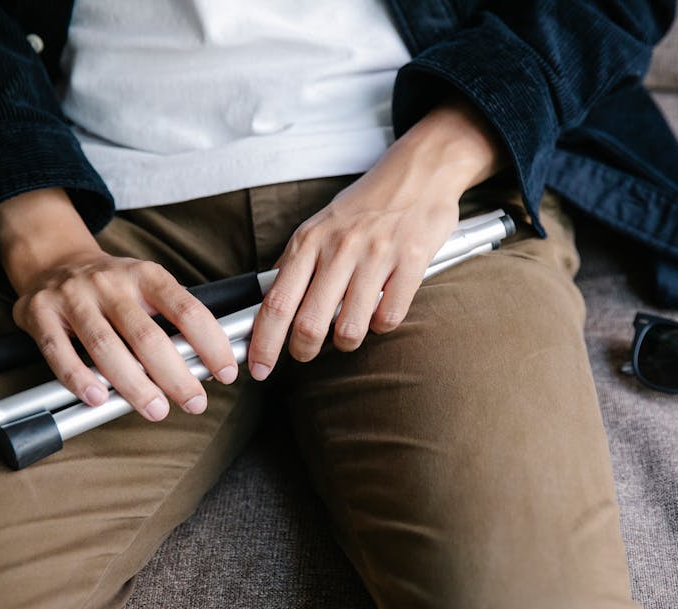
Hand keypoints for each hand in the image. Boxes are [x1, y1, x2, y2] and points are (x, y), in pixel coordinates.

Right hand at [0, 188, 237, 420]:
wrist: (54, 261)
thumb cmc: (114, 288)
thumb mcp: (148, 288)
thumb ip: (174, 321)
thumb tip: (209, 366)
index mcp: (146, 275)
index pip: (187, 310)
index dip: (211, 343)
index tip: (226, 372)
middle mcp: (111, 282)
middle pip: (147, 335)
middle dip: (176, 375)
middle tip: (195, 401)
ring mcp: (73, 296)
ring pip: (106, 346)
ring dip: (133, 384)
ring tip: (156, 409)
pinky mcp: (40, 312)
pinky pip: (58, 351)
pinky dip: (79, 377)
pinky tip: (97, 399)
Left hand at [247, 97, 502, 379]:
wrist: (418, 172)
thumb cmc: (366, 205)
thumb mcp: (319, 225)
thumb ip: (296, 262)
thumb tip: (268, 302)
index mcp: (309, 241)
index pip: (276, 303)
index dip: (263, 343)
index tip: (258, 367)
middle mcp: (338, 248)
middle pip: (309, 324)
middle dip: (303, 351)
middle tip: (305, 353)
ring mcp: (376, 255)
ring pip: (349, 329)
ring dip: (346, 341)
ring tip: (349, 329)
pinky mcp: (411, 262)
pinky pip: (389, 317)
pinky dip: (382, 325)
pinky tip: (381, 310)